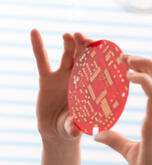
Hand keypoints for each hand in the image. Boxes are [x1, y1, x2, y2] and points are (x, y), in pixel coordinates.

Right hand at [31, 29, 93, 143]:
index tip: (103, 48)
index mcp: (92, 88)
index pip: (99, 70)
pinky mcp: (47, 79)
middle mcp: (80, 79)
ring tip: (68, 35)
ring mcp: (64, 77)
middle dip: (86, 46)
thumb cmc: (73, 129)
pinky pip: (42, 61)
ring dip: (69, 44)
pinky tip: (35, 32)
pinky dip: (39, 46)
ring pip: (69, 56)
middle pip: (86, 58)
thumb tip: (74, 130)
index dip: (101, 59)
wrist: (57, 132)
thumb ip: (74, 127)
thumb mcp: (74, 128)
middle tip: (84, 37)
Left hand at [94, 54, 151, 164]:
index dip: (147, 71)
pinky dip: (142, 80)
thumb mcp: (130, 152)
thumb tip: (97, 132)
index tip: (127, 66)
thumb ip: (115, 139)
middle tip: (124, 58)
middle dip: (147, 62)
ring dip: (145, 65)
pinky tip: (127, 77)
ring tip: (125, 60)